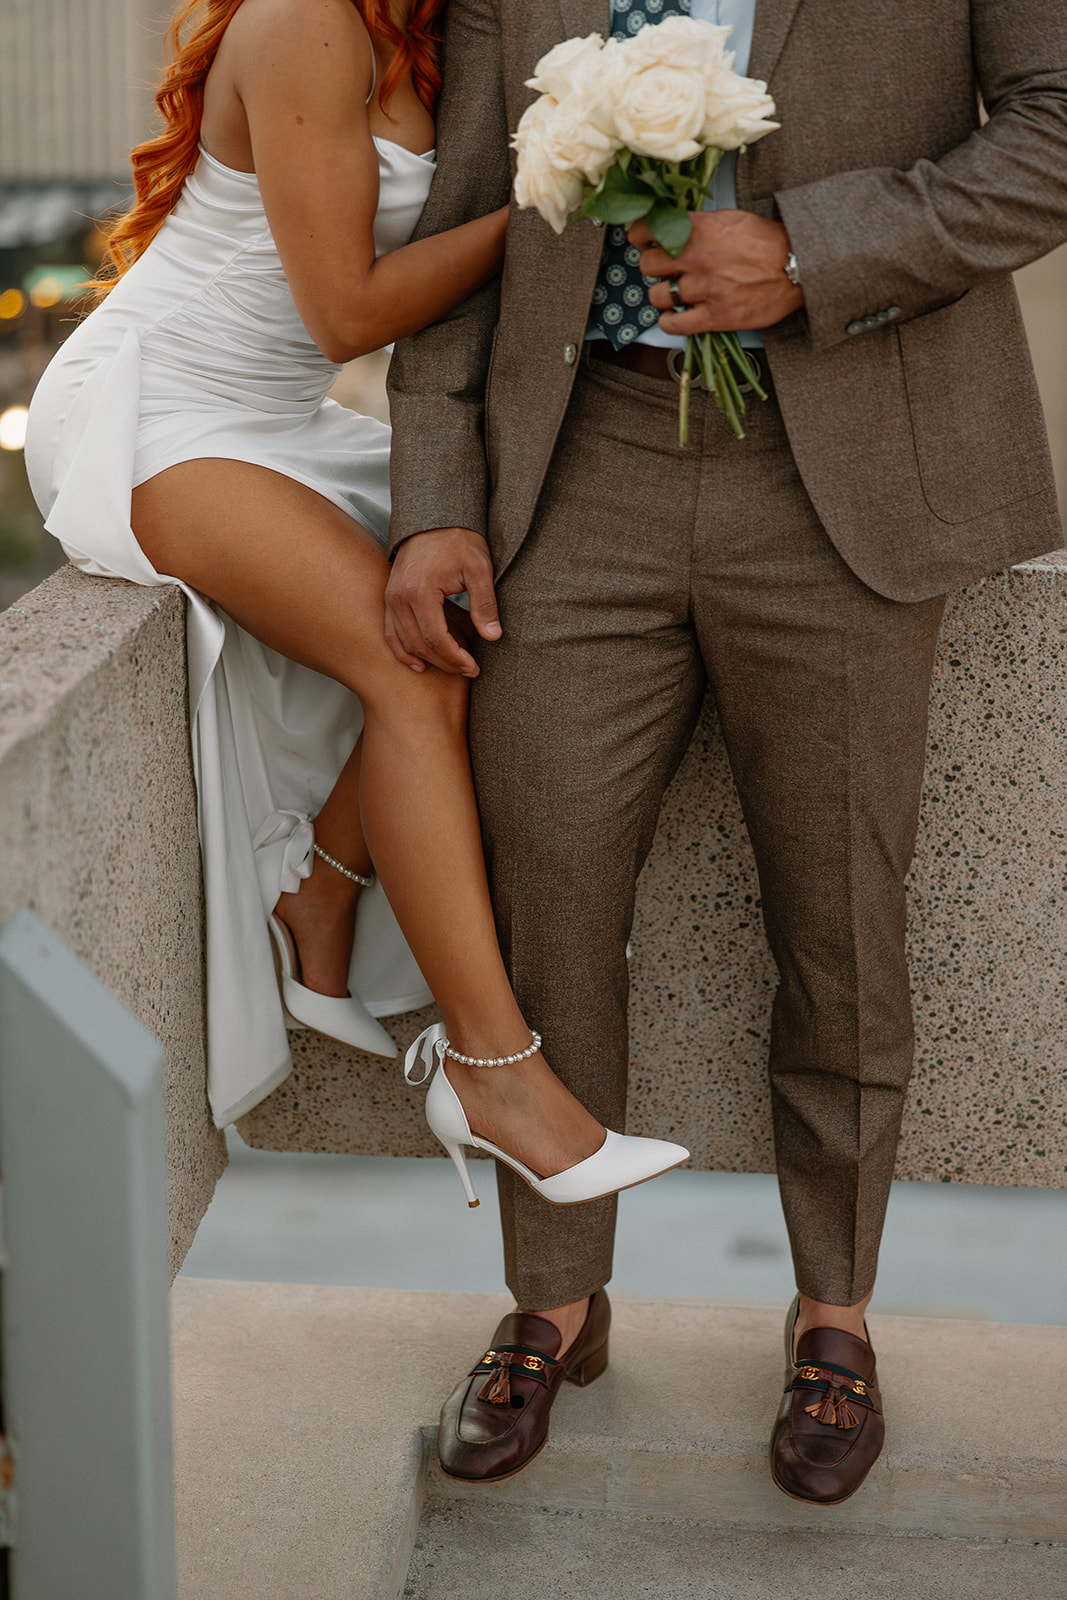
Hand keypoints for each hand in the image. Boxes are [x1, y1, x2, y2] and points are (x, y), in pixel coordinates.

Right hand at [385, 527, 499, 675]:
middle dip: (445, 662)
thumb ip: (485, 604)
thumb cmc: (457, 540)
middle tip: (468, 669)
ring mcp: (390, 597)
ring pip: (403, 642)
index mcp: (420, 591)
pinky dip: (402, 650)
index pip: (437, 638)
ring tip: (450, 667)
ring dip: (426, 659)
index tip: (473, 666)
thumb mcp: (479, 569)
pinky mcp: (389, 596)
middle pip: (419, 644)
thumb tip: (492, 636)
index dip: (456, 658)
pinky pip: (390, 631)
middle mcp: (399, 597)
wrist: (434, 518)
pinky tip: (418, 663)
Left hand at [630, 211, 803, 335]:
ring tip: (673, 293)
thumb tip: (672, 226)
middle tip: (664, 269)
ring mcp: (706, 289)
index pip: (647, 230)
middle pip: (648, 265)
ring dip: (661, 295)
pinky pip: (674, 325)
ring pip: (657, 296)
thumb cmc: (767, 242)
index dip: (640, 237)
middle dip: (653, 267)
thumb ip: (699, 223)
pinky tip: (675, 316)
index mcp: (699, 229)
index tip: (643, 242)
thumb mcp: (731, 219)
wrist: (798, 267)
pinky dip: (669, 322)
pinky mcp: (715, 316)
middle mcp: (698, 258)